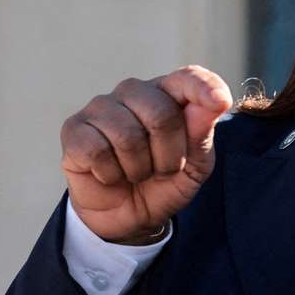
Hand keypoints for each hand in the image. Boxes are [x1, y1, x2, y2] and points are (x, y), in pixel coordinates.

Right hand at [60, 65, 232, 242]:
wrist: (129, 216)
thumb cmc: (165, 183)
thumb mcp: (195, 166)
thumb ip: (202, 133)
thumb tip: (214, 102)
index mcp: (169, 93)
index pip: (189, 78)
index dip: (204, 87)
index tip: (220, 102)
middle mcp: (134, 91)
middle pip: (160, 114)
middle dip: (169, 155)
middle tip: (163, 169)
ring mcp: (101, 107)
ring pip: (128, 136)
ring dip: (139, 168)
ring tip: (137, 172)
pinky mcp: (74, 129)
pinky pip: (97, 150)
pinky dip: (110, 174)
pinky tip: (110, 174)